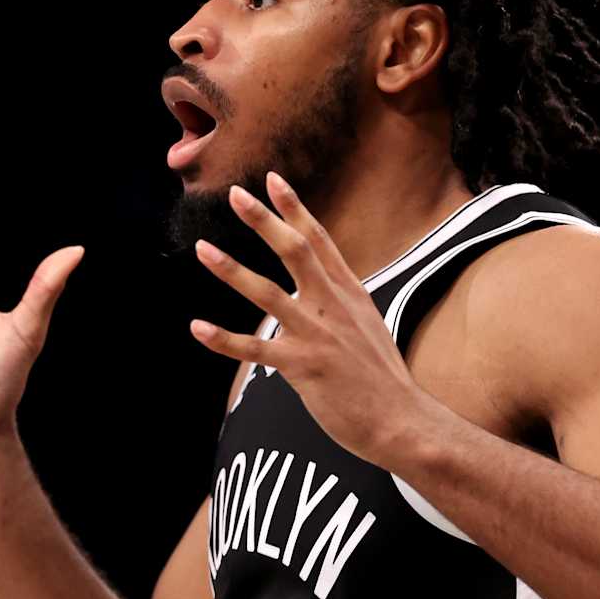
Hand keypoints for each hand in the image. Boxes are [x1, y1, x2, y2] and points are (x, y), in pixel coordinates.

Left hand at [188, 171, 426, 464]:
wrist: (402, 419)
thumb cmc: (382, 378)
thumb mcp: (368, 324)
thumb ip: (342, 301)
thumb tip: (326, 286)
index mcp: (348, 292)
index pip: (319, 239)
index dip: (294, 208)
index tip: (272, 179)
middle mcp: (332, 306)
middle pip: (295, 251)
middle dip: (264, 220)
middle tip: (235, 195)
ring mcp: (317, 335)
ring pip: (268, 294)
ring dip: (232, 270)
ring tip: (202, 249)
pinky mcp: (303, 367)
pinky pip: (255, 349)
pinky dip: (223, 339)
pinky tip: (197, 327)